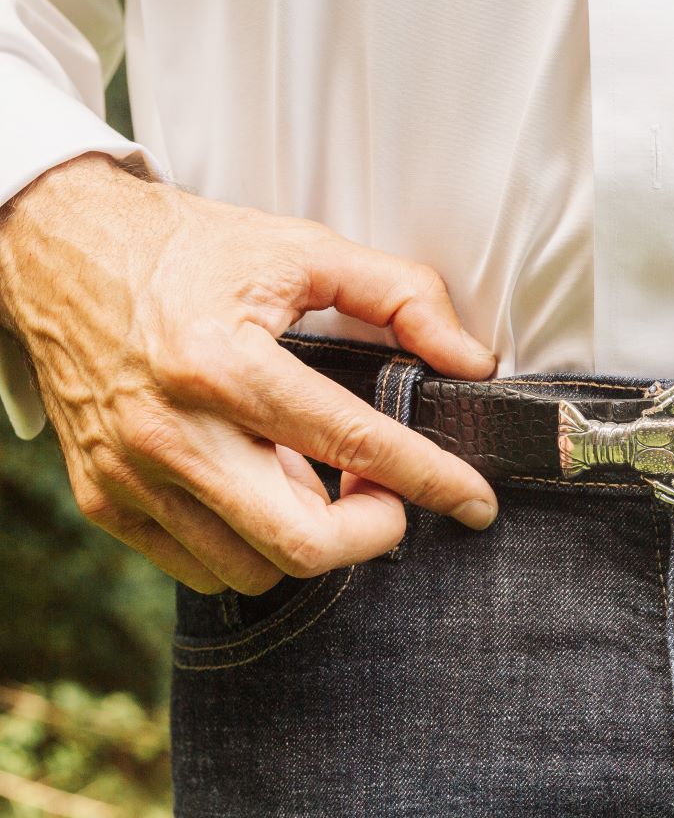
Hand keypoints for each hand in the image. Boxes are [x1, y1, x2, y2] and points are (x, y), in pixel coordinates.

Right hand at [0, 153, 498, 594]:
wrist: (54, 249)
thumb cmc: (185, 250)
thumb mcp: (301, 248)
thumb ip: (401, 296)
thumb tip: (471, 361)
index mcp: (224, 362)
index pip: (354, 444)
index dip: (432, 481)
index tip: (476, 502)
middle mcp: (170, 430)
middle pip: (303, 545)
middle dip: (370, 531)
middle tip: (386, 491)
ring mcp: (130, 474)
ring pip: (256, 568)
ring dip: (309, 536)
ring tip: (310, 474)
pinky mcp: (103, 499)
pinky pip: (202, 569)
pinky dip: (250, 544)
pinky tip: (260, 486)